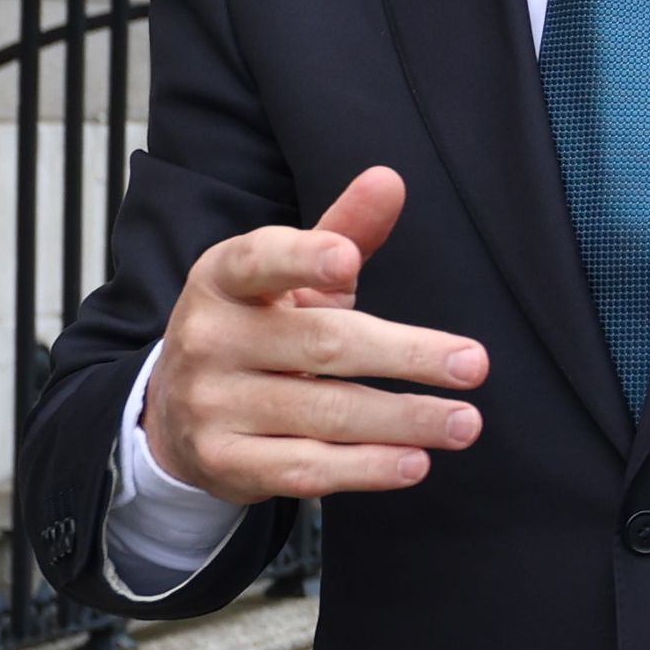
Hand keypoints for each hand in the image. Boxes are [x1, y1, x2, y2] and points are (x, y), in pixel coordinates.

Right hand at [143, 166, 487, 502]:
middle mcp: (208, 339)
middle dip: (405, 355)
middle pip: (320, 345)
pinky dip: (365, 469)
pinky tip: (414, 462)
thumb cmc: (259, 328)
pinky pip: (304, 469)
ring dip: (402, 420)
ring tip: (464, 422)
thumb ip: (343, 230)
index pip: (258, 261)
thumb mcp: (290, 277)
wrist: (177, 413)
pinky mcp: (223, 463)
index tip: (349, 261)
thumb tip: (390, 179)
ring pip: (322, 413)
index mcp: (222, 278)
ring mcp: (210, 405)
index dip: (302, 258)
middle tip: (473, 365)